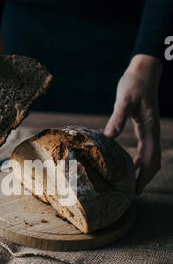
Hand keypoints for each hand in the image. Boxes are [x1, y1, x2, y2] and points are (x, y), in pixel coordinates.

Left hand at [104, 54, 161, 194]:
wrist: (144, 71)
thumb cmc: (133, 84)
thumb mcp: (124, 99)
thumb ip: (118, 118)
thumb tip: (109, 136)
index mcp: (149, 129)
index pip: (150, 159)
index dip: (144, 176)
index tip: (136, 190)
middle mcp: (153, 132)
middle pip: (154, 161)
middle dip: (146, 178)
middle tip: (134, 192)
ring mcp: (150, 130)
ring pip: (151, 156)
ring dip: (144, 170)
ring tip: (132, 183)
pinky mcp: (145, 126)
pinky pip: (145, 148)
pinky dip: (140, 159)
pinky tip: (130, 164)